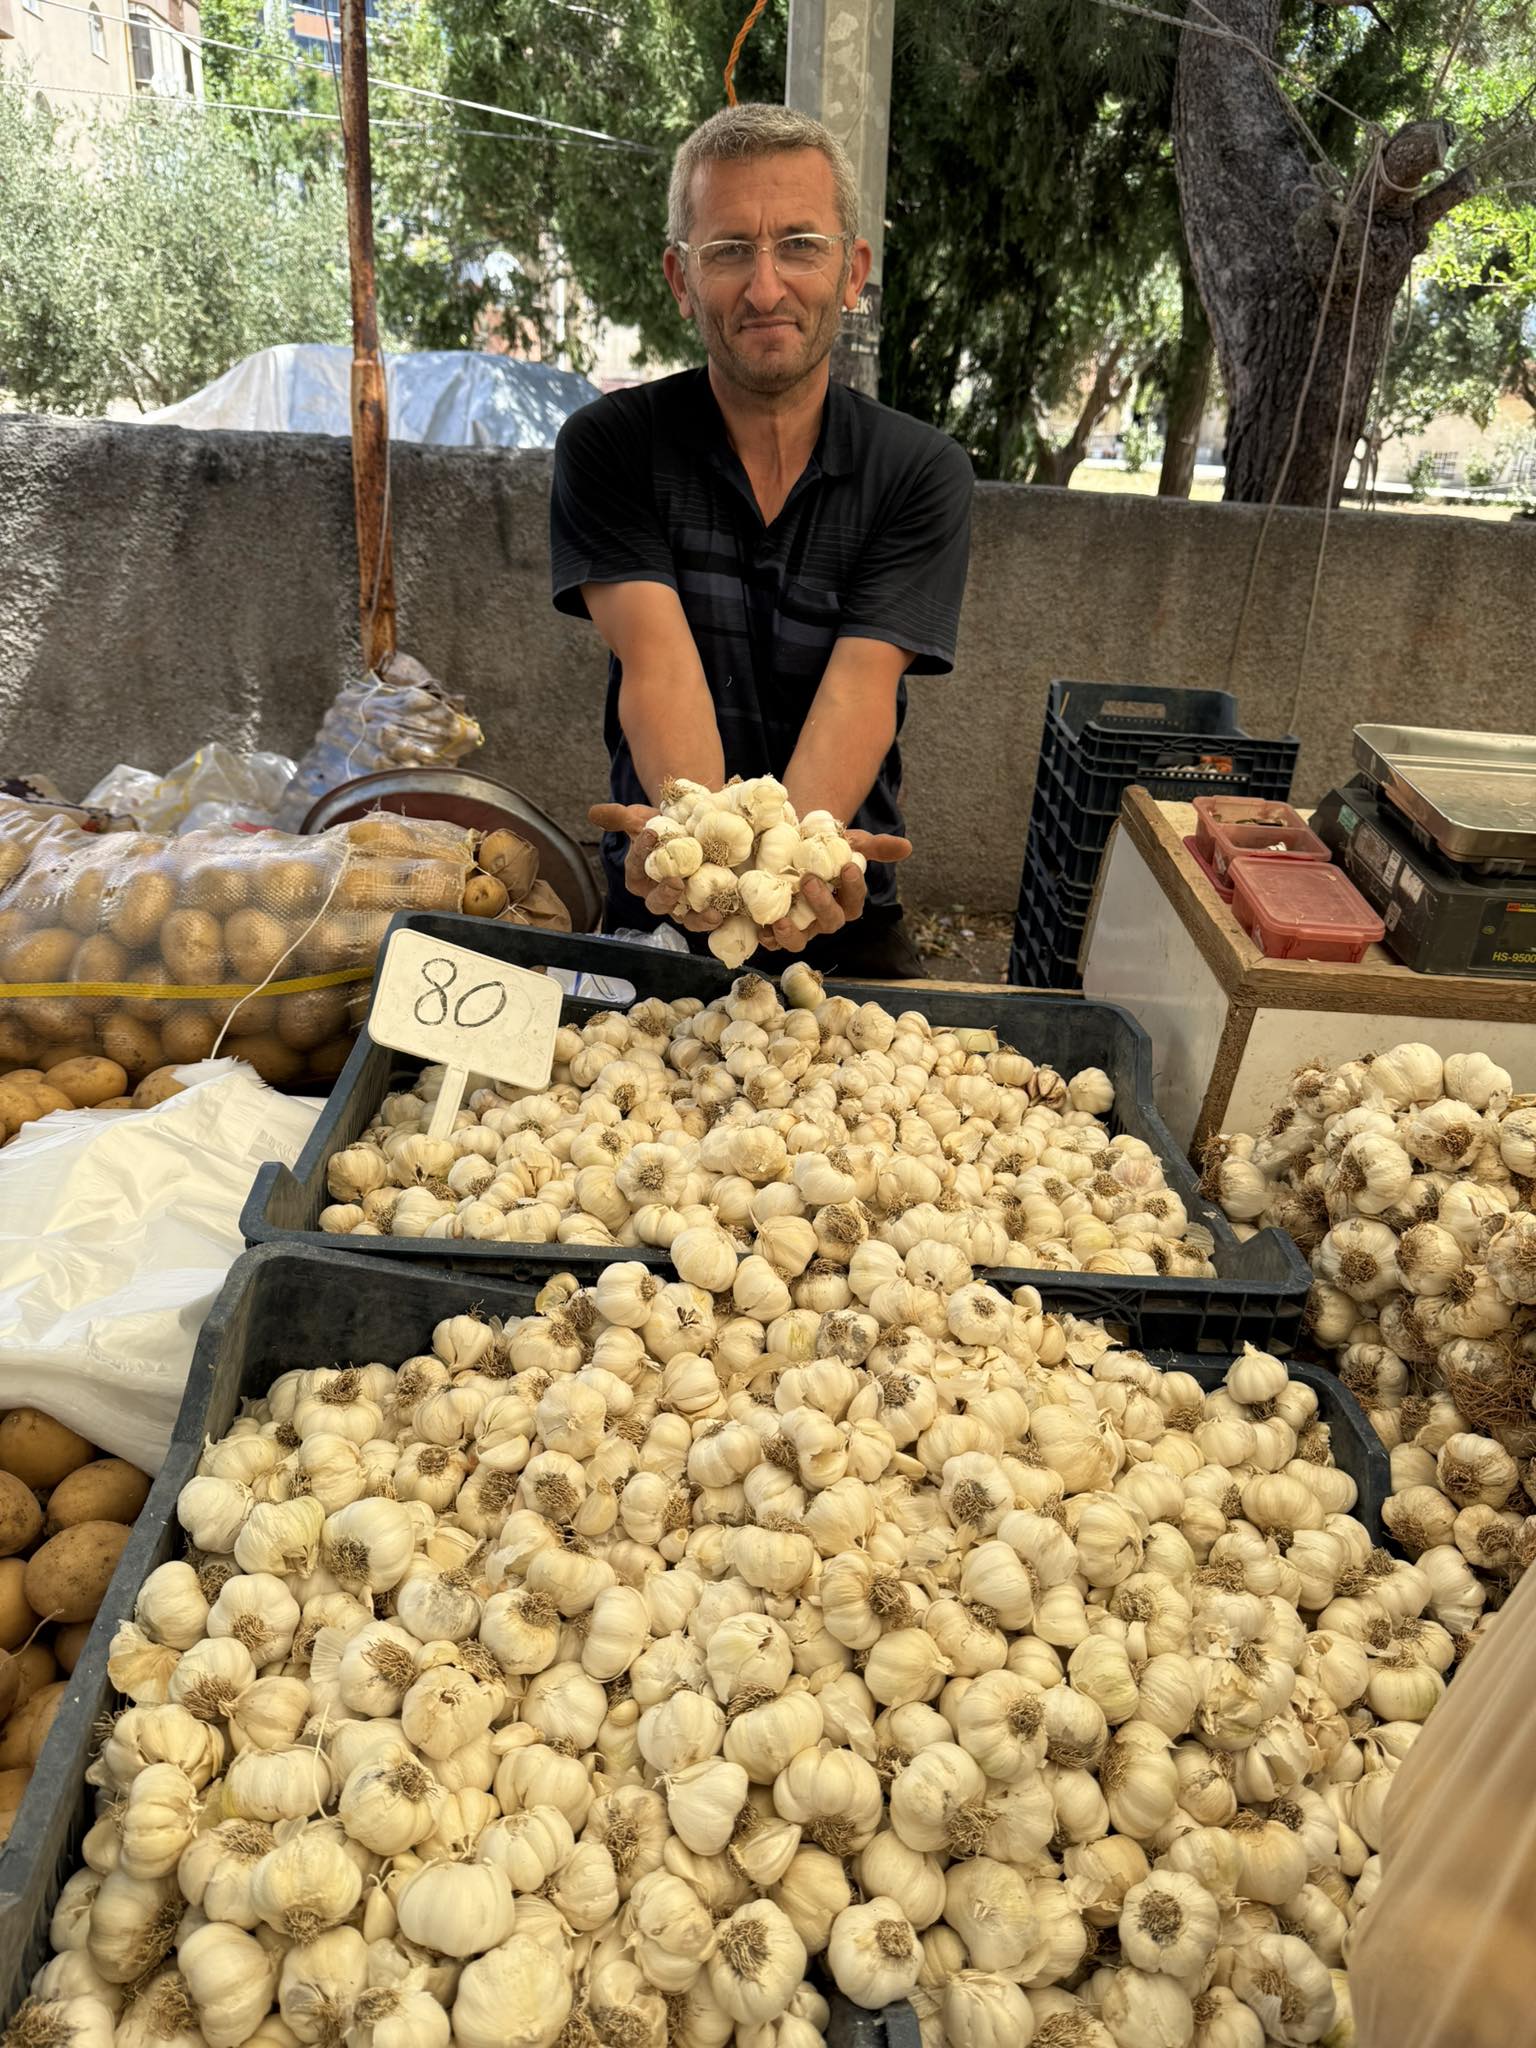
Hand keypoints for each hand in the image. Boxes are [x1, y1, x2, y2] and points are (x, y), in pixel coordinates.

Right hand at [587, 801, 723, 929]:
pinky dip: (716, 919)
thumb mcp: (642, 819)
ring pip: (685, 918)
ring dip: (696, 918)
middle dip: (665, 895)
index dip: (640, 851)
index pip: (636, 866)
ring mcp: (683, 903)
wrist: (694, 833)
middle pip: (657, 902)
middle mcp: (660, 894)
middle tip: (676, 881)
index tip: (651, 833)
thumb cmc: (664, 828)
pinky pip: (708, 918)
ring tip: (710, 912)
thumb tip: (595, 813)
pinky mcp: (705, 906)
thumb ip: (620, 817)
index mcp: (640, 876)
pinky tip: (726, 914)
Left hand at [756, 829, 911, 953]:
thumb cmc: (820, 849)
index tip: (848, 867)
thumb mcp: (847, 843)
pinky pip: (774, 943)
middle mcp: (823, 918)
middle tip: (809, 880)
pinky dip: (769, 939)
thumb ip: (874, 846)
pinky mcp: (775, 928)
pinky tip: (762, 929)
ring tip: (781, 920)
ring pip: (801, 941)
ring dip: (792, 934)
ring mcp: (800, 926)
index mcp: (844, 901)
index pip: (855, 901)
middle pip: (830, 921)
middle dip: (821, 904)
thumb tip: (906, 847)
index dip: (854, 888)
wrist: (786, 850)